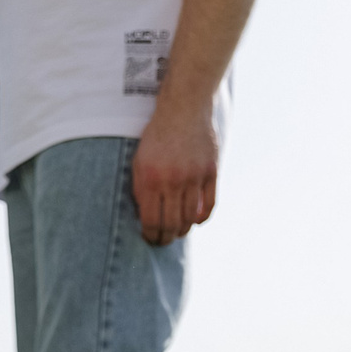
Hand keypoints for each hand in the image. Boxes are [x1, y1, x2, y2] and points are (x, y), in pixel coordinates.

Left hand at [130, 106, 219, 245]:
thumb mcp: (139, 161)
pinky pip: (209, 205)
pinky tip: (194, 221)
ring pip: (189, 218)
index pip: (151, 221)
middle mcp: (173, 181)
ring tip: (177, 233)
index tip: (150, 239)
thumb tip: (145, 218)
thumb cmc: (157, 137)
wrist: (184, 109)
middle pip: (171, 224)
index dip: (150, 235)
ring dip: (182, 231)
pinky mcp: (211, 172)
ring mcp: (194, 177)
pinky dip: (202, 218)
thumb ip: (141, 189)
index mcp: (151, 179)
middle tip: (163, 242)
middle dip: (165, 238)